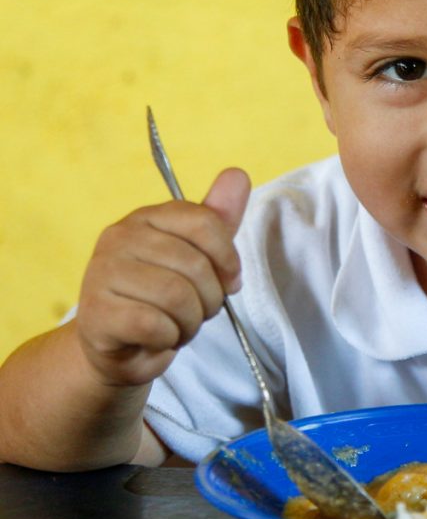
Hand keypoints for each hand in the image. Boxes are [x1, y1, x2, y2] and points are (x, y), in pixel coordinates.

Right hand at [75, 168, 250, 389]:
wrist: (119, 344)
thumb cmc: (162, 298)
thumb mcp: (196, 256)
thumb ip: (217, 220)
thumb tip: (238, 174)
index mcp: (148, 216)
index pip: (205, 223)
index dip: (229, 258)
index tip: (229, 281)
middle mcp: (120, 236)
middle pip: (196, 265)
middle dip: (210, 299)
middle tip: (197, 311)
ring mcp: (103, 271)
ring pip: (177, 297)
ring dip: (191, 322)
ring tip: (179, 325)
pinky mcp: (96, 312)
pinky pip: (155, 324)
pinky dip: (168, 338)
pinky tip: (158, 337)